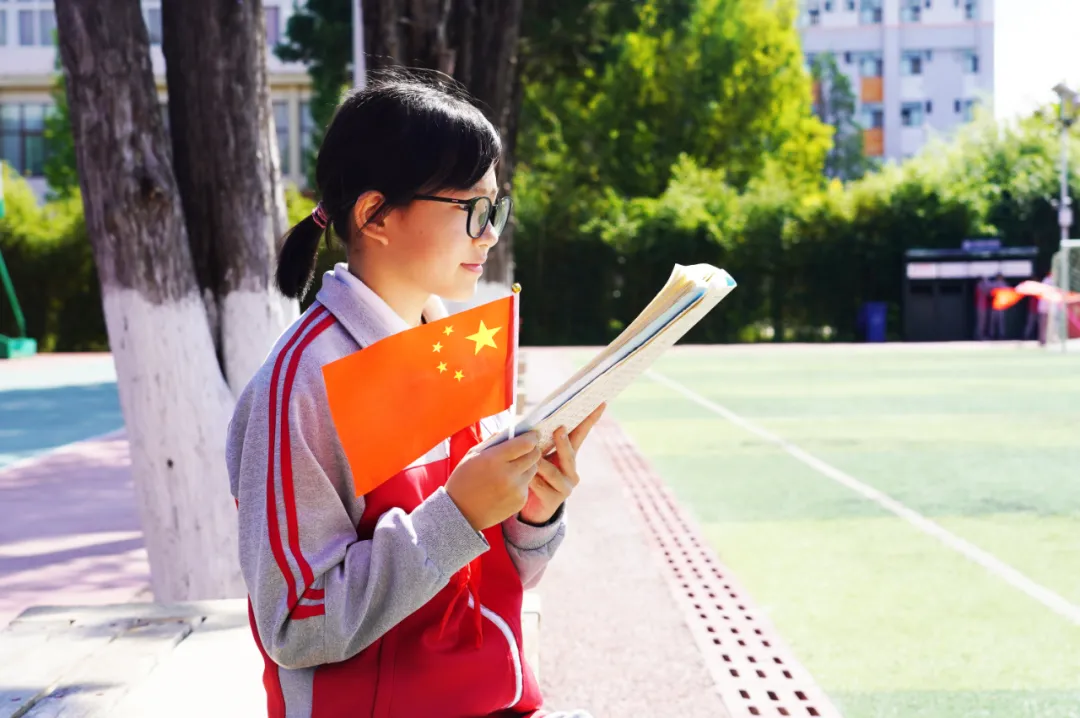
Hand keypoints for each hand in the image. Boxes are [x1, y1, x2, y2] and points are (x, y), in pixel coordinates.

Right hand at [446, 432, 540, 530]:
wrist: (461, 513)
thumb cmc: (464, 480)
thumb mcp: (472, 455)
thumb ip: (493, 441)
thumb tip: (512, 430)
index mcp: (494, 459)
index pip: (525, 443)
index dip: (532, 436)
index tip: (533, 434)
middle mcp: (508, 474)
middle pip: (534, 455)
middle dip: (532, 449)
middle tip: (526, 448)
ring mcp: (516, 489)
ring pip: (533, 469)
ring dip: (527, 465)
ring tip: (512, 468)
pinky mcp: (520, 501)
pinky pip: (527, 484)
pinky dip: (521, 481)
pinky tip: (506, 485)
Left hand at [519, 403, 606, 524]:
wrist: (531, 507)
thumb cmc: (532, 475)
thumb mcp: (535, 456)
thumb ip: (535, 442)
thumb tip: (527, 424)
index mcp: (568, 456)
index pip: (581, 434)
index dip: (590, 419)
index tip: (600, 403)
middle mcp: (571, 470)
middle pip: (570, 453)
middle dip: (563, 442)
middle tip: (558, 429)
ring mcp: (565, 486)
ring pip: (553, 471)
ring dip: (541, 463)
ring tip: (531, 457)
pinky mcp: (555, 500)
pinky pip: (541, 486)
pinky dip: (532, 480)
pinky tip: (525, 478)